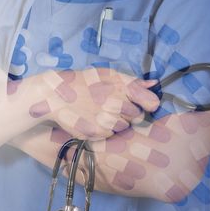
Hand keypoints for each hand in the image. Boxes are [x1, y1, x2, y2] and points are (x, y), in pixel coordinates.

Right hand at [30, 67, 159, 139]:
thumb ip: (132, 82)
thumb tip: (154, 85)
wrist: (55, 97)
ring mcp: (107, 120)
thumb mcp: (107, 75)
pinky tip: (94, 121)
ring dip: (117, 122)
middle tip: (112, 106)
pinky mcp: (98, 133)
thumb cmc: (82, 84)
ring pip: (124, 127)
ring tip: (100, 113)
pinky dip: (105, 130)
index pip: (150, 102)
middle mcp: (116, 103)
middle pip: (137, 116)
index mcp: (121, 86)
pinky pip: (111, 135)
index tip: (143, 104)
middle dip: (128, 113)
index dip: (147, 104)